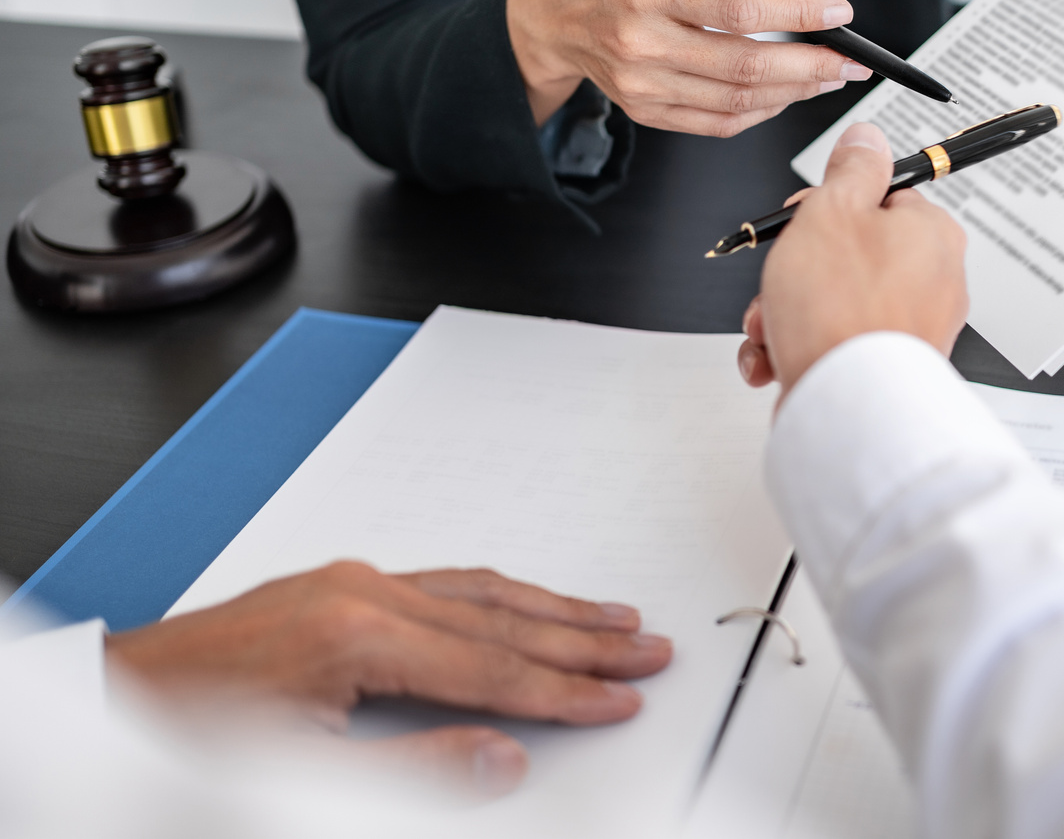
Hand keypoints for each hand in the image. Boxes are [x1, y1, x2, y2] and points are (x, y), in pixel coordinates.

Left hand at [106, 561, 671, 794]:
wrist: (118, 702)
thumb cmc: (193, 742)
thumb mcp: (304, 778)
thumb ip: (418, 770)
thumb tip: (504, 760)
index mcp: (361, 634)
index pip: (492, 668)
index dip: (566, 690)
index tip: (621, 698)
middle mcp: (366, 592)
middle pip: (501, 619)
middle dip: (582, 639)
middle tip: (648, 650)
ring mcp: (356, 581)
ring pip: (482, 589)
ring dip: (553, 607)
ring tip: (615, 618)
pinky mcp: (344, 585)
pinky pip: (447, 582)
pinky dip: (502, 595)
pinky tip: (529, 601)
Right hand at [507, 0, 872, 136]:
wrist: (555, 15)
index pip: (740, 9)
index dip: (797, 14)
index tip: (837, 11)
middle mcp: (641, 42)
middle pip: (745, 66)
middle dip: (810, 66)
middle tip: (849, 61)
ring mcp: (642, 85)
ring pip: (737, 102)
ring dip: (793, 92)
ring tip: (827, 76)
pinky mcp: (646, 112)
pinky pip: (717, 123)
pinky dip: (761, 112)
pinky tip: (786, 93)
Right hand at [737, 122, 967, 394]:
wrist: (847, 407)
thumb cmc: (841, 312)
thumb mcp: (831, 212)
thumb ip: (850, 169)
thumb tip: (867, 137)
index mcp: (930, 233)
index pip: (880, 197)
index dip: (828, 206)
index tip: (802, 220)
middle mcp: (934, 280)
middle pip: (850, 253)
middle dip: (798, 268)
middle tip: (781, 277)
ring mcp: (912, 328)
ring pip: (835, 301)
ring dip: (788, 310)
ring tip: (771, 326)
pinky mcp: (887, 368)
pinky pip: (836, 343)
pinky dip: (798, 347)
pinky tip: (778, 358)